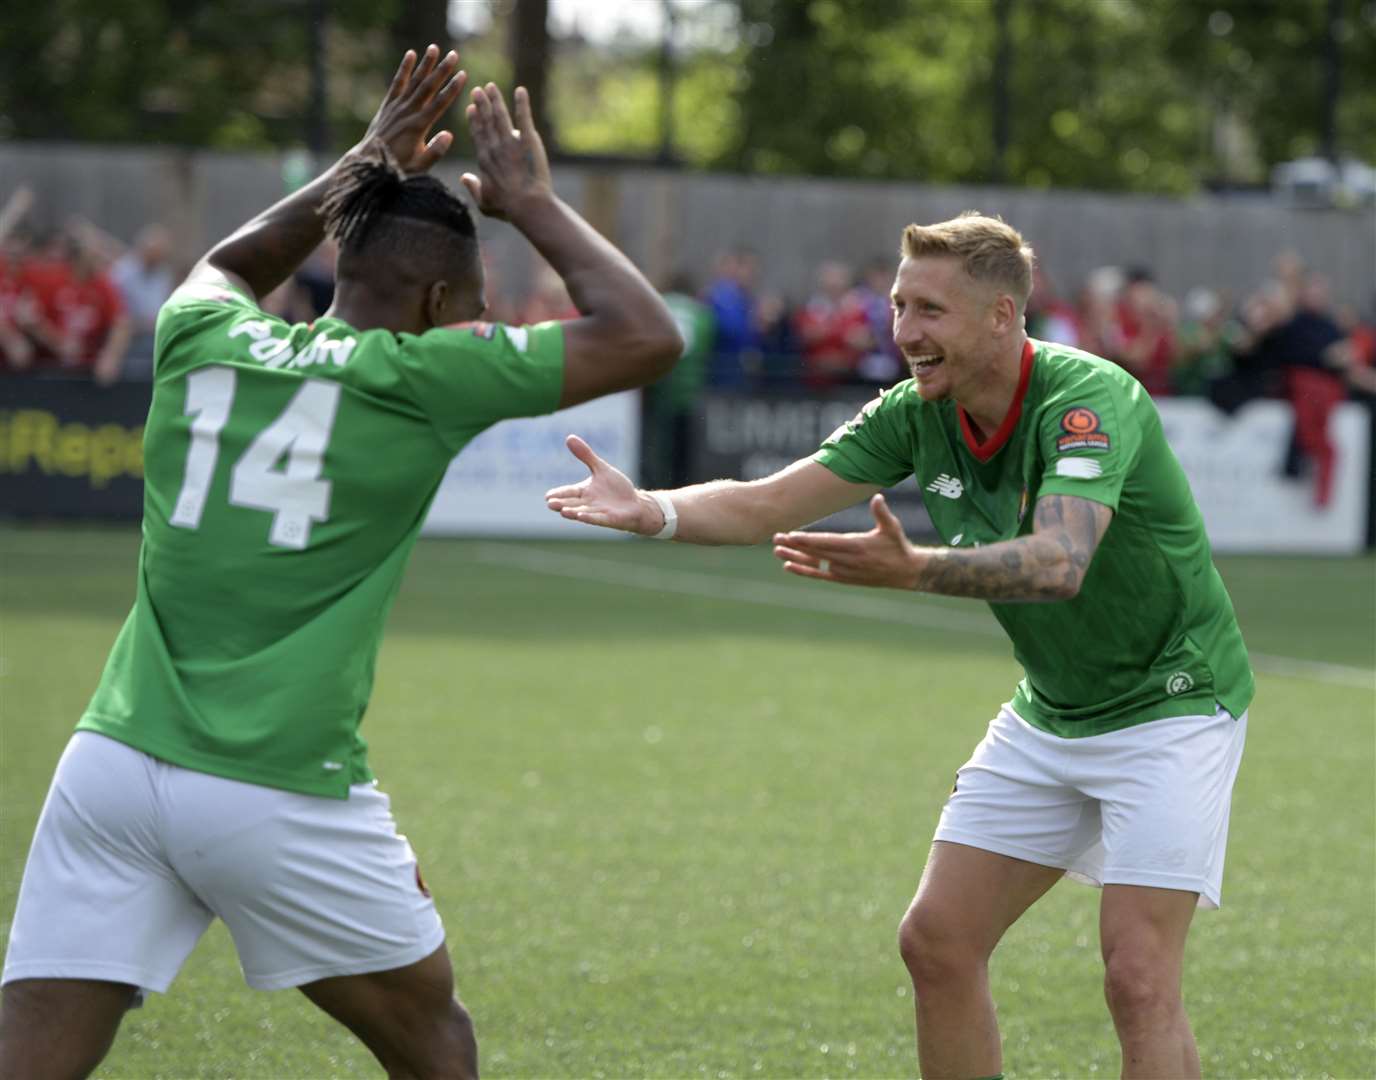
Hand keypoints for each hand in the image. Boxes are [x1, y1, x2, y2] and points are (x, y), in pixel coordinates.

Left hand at [357, 45, 466, 174]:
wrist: (370, 162)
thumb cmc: (398, 167)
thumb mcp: (420, 166)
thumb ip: (435, 151)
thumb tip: (449, 135)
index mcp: (419, 126)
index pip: (439, 103)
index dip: (452, 88)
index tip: (463, 75)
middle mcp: (408, 112)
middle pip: (428, 87)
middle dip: (442, 70)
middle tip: (454, 55)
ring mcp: (397, 107)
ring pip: (414, 81)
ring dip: (425, 64)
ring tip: (435, 48)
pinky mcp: (388, 105)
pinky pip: (397, 83)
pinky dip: (405, 69)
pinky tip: (411, 54)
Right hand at [461, 84, 552, 220]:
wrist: (528, 205)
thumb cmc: (507, 208)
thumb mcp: (484, 203)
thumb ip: (473, 189)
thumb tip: (464, 178)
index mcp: (484, 160)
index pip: (477, 135)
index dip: (473, 120)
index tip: (470, 108)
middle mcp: (495, 147)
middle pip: (486, 121)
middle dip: (481, 104)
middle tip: (477, 90)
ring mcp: (511, 142)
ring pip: (500, 116)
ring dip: (495, 99)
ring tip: (491, 86)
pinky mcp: (528, 140)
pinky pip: (524, 117)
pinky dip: (522, 103)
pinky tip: (520, 90)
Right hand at [545, 435, 660, 534]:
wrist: (635, 504)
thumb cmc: (616, 488)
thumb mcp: (601, 469)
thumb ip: (586, 456)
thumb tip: (569, 437)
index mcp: (584, 492)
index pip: (569, 492)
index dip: (559, 494)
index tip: (547, 496)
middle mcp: (588, 503)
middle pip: (572, 504)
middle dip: (561, 504)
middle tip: (550, 503)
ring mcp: (598, 512)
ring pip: (583, 512)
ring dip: (573, 512)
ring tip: (563, 511)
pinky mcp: (609, 519)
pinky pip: (598, 519)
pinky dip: (590, 517)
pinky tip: (581, 516)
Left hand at [772, 493, 921, 588]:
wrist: (905, 573)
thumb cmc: (897, 546)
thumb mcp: (893, 528)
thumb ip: (882, 513)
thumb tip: (878, 498)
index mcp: (856, 546)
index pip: (827, 543)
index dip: (808, 540)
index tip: (791, 535)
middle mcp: (847, 561)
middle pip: (815, 553)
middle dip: (795, 546)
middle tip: (776, 539)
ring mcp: (844, 571)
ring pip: (814, 564)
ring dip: (795, 557)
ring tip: (777, 551)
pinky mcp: (843, 578)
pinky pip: (819, 575)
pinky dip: (804, 571)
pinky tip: (788, 566)